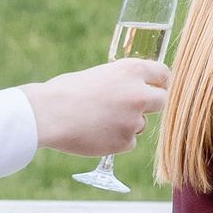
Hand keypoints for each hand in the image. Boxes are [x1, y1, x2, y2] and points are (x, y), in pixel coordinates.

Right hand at [21, 57, 170, 156]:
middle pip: (162, 101)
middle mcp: (140, 94)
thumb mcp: (100, 74)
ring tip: (98, 120)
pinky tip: (96, 134)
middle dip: (150, 105)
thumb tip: (135, 87)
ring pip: (141, 124)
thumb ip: (122, 81)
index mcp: (133, 70)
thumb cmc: (66, 91)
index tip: (157, 87)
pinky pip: (129, 142)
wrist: (48, 115)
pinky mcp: (125, 142)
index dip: (160, 82)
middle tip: (133, 108)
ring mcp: (134, 120)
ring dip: (128, 124)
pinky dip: (116, 140)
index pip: (164, 75)